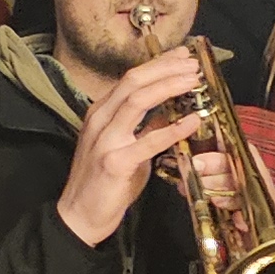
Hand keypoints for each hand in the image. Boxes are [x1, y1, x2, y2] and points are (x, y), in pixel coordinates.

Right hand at [56, 47, 208, 245]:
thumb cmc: (105, 184)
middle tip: (193, 63)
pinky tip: (193, 120)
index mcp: (101, 113)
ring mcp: (105, 140)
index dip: (158, 64)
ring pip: (137, 101)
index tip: (183, 56)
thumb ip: (145, 129)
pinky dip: (173, 128)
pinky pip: (148, 141)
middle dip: (165, 68)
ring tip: (194, 81)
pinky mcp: (115, 163)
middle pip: (134, 82)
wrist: (80, 217)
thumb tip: (172, 112)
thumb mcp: (126, 148)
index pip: (131, 79)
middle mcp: (100, 121)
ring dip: (169, 86)